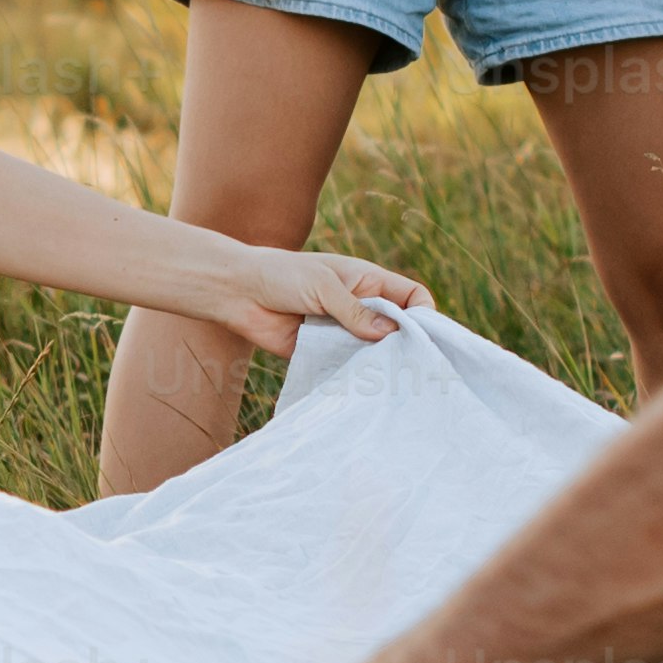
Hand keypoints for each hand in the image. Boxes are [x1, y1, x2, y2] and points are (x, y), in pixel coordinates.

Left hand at [190, 244, 423, 360]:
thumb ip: (356, 311)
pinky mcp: (323, 352)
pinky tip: (360, 386)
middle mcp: (360, 307)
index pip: (411, 296)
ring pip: (374, 351)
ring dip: (380, 363)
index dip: (423, 314)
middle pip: (398, 328)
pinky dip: (354, 375)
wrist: (238, 292)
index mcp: (367, 281)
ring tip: (389, 381)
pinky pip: (347, 366)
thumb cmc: (282, 276)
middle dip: (406, 345)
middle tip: (412, 367)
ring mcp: (343, 331)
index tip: (423, 335)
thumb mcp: (323, 287)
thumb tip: (390, 334)